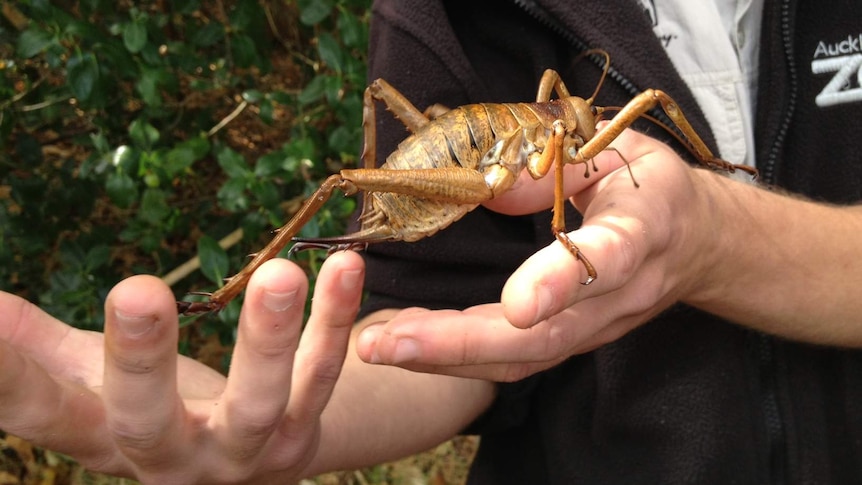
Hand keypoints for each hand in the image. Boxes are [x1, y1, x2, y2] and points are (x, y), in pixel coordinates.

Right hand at [0, 251, 363, 482]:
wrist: (239, 472)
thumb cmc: (154, 417)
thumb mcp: (91, 391)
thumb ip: (37, 350)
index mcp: (105, 439)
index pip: (44, 412)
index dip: (8, 374)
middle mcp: (169, 460)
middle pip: (147, 420)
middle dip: (142, 359)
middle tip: (137, 291)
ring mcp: (241, 455)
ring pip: (257, 403)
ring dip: (268, 338)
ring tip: (280, 273)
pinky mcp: (299, 438)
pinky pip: (322, 376)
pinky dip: (335, 322)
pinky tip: (344, 266)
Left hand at [355, 127, 721, 380]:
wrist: (695, 242)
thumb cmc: (652, 186)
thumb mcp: (617, 149)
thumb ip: (557, 163)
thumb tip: (486, 183)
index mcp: (642, 227)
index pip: (608, 258)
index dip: (562, 281)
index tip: (516, 305)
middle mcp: (620, 293)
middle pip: (544, 333)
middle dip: (461, 342)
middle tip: (388, 341)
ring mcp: (595, 328)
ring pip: (522, 359)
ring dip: (444, 359)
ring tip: (376, 347)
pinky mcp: (571, 342)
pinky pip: (513, 363)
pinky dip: (454, 360)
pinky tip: (403, 348)